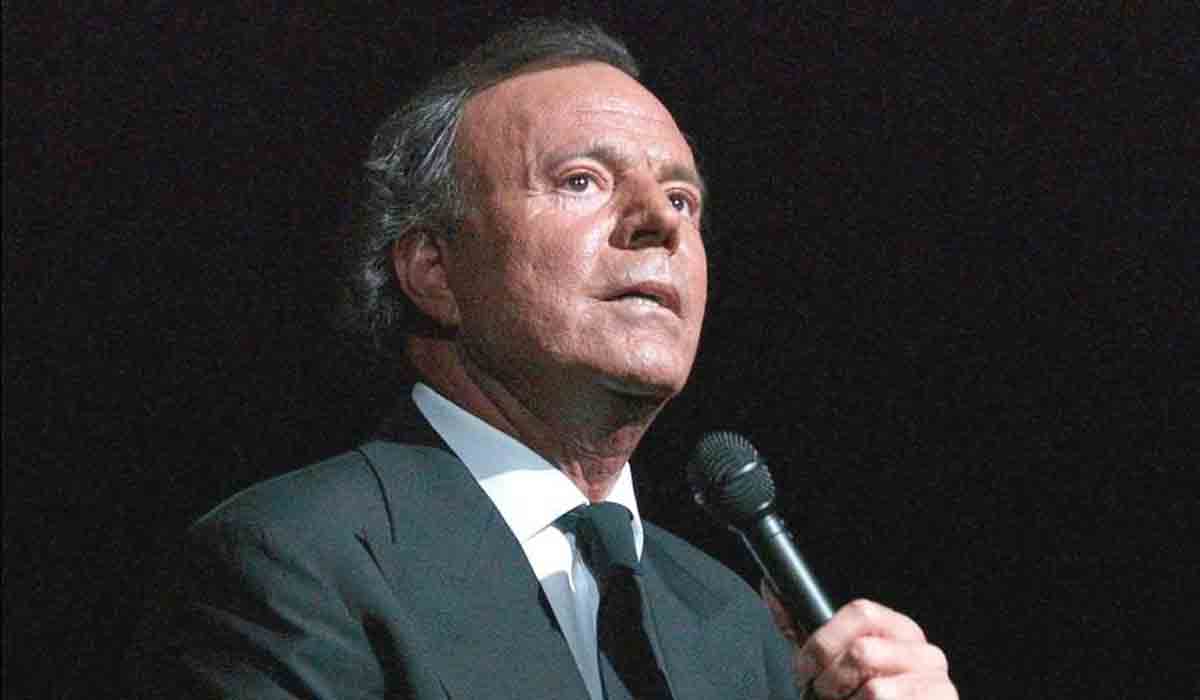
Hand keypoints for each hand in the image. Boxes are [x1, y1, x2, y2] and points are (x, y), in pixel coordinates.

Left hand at [762, 583, 956, 699]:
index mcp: (896, 628)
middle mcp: (923, 649)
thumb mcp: (826, 660)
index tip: (806, 668)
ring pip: (874, 688)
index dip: (824, 642)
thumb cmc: (856, 698)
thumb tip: (770, 586)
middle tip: (826, 694)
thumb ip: (799, 626)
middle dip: (830, 680)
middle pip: (862, 650)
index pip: (861, 611)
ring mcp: (937, 680)